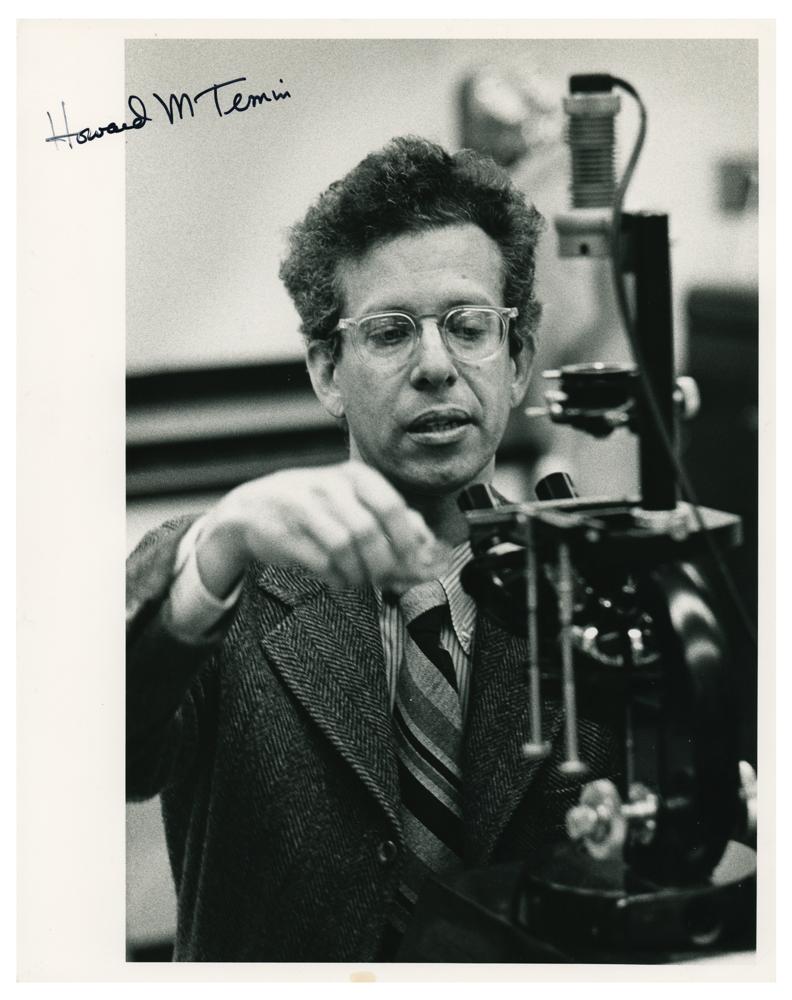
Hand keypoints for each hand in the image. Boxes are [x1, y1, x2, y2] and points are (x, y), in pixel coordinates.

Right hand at [195, 461, 450, 597]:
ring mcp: (304, 508)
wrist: (252, 509)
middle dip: (383, 564)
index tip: (412, 563)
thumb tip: (430, 546)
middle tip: (386, 580)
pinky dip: (338, 579)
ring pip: (345, 549)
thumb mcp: (354, 503)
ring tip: (359, 580)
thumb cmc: (314, 509)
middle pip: (370, 531)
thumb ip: (393, 520)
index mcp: (355, 476)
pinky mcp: (285, 533)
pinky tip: (338, 580)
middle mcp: (330, 486)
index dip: (408, 540)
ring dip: (359, 574)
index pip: (393, 507)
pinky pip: (323, 564)